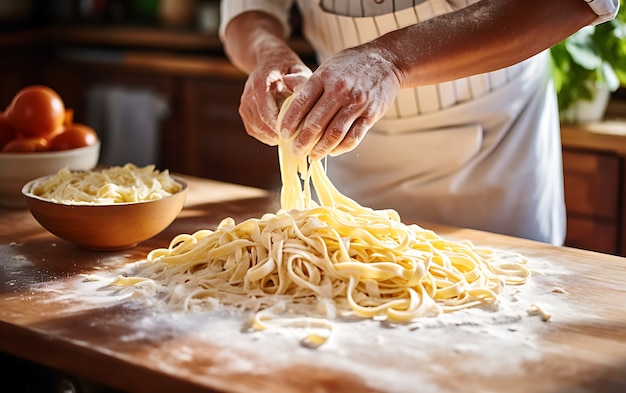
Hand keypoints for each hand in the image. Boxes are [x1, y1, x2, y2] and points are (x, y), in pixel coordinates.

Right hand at [238, 47, 311, 145]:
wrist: (266, 60)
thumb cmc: (286, 65)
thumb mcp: (297, 67)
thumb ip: (301, 81)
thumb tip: (304, 98)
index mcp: (260, 84)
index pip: (267, 115)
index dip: (281, 128)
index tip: (298, 134)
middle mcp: (248, 96)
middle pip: (262, 125)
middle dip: (280, 135)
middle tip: (297, 139)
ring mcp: (244, 105)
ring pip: (258, 131)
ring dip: (274, 136)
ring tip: (291, 135)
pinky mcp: (244, 113)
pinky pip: (255, 131)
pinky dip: (268, 135)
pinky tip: (281, 131)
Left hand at [280, 46, 401, 159]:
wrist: (387, 61)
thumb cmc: (352, 64)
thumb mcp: (328, 65)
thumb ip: (307, 80)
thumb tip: (284, 82)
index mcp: (324, 77)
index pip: (301, 102)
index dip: (290, 121)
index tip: (283, 134)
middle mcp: (340, 90)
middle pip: (316, 122)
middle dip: (303, 141)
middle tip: (295, 151)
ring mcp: (356, 103)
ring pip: (334, 134)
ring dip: (321, 149)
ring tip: (312, 156)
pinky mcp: (371, 115)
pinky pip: (353, 137)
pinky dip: (341, 148)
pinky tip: (332, 151)